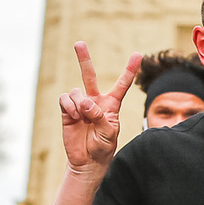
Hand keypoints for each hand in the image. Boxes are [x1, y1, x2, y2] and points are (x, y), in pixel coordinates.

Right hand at [59, 42, 142, 172]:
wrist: (87, 161)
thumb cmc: (103, 147)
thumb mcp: (109, 133)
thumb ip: (99, 116)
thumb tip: (85, 102)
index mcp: (111, 104)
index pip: (122, 84)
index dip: (130, 70)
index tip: (138, 54)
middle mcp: (95, 100)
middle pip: (90, 75)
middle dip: (83, 59)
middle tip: (78, 43)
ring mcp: (80, 104)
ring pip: (76, 92)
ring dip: (79, 104)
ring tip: (82, 119)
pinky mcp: (67, 110)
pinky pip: (65, 99)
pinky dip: (69, 106)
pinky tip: (73, 117)